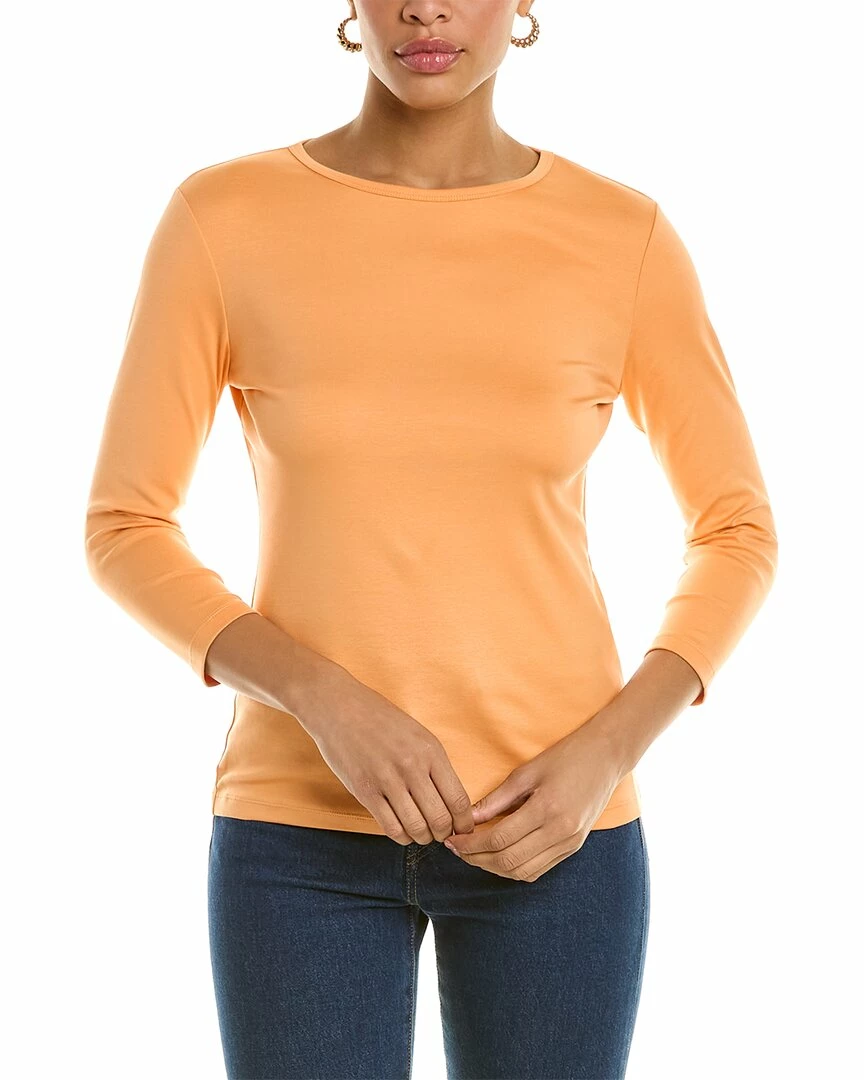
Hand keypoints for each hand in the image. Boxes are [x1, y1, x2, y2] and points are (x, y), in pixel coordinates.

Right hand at [297, 663, 475, 845]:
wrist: (339, 707)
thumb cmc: (381, 720)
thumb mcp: (419, 735)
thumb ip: (435, 766)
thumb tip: (452, 802)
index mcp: (431, 751)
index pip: (458, 799)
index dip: (464, 822)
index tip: (463, 828)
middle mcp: (412, 767)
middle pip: (440, 819)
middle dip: (445, 834)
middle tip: (442, 834)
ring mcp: (387, 780)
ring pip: (416, 827)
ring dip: (423, 838)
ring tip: (422, 833)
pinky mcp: (365, 791)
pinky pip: (390, 827)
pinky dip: (401, 836)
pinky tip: (403, 831)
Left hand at [443, 716, 626, 880]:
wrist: (606, 757)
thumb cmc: (565, 757)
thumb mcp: (527, 772)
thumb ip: (497, 799)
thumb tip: (470, 818)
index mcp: (546, 809)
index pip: (499, 839)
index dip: (471, 844)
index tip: (453, 840)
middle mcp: (560, 832)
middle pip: (508, 860)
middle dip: (477, 859)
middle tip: (458, 850)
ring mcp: (569, 843)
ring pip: (523, 872)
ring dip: (494, 868)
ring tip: (475, 855)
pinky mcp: (574, 847)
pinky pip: (539, 870)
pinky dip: (515, 869)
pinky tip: (500, 857)